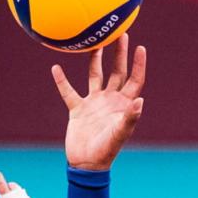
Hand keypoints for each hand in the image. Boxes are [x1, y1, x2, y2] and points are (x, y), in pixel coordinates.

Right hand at [56, 34, 145, 170]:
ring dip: (95, 60)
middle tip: (120, 34)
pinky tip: (56, 67)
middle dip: (120, 54)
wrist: (87, 163)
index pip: (134, 80)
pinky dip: (62, 81)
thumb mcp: (119, 134)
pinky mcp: (78, 109)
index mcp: (123, 104)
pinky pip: (69, 92)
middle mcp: (110, 100)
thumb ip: (129, 118)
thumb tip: (141, 101)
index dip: (138, 64)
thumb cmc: (106, 150)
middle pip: (117, 72)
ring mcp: (94, 103)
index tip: (141, 47)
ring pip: (95, 76)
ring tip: (95, 43)